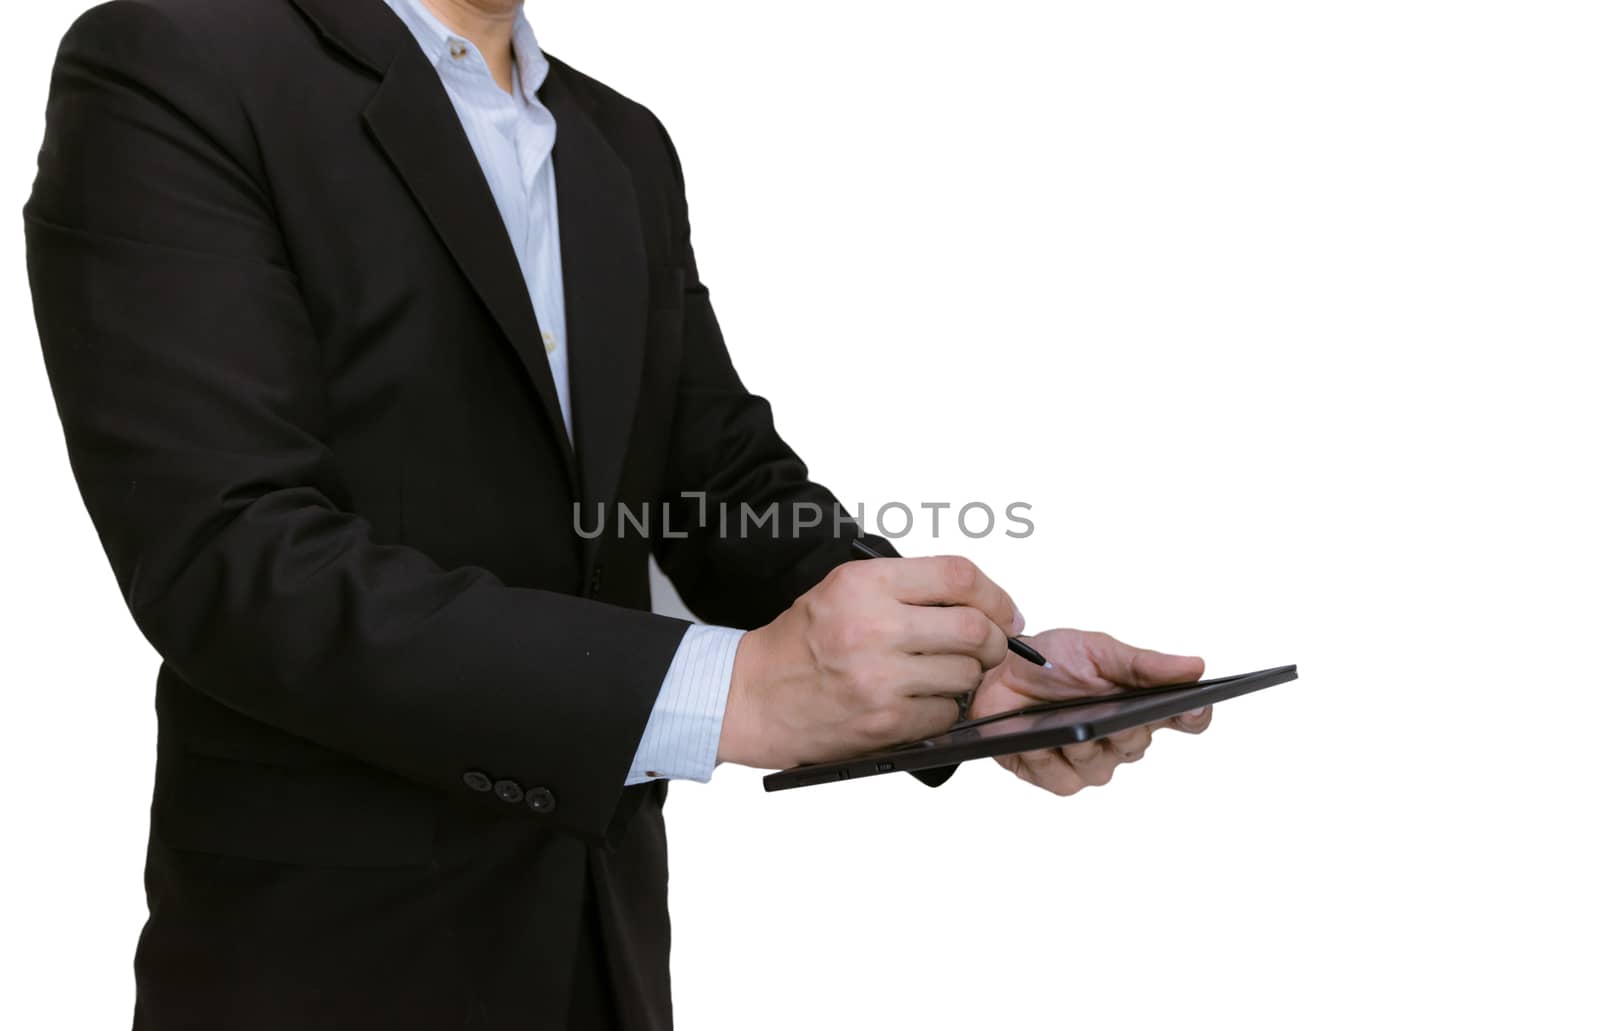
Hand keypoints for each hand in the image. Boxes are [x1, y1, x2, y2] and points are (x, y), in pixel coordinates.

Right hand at [719, 556, 1022, 768]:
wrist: (754, 696)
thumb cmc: (801, 643)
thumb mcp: (843, 590)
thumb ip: (906, 588)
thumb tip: (980, 602)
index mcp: (863, 584)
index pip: (957, 576)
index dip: (995, 595)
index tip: (1006, 612)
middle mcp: (872, 626)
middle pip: (973, 628)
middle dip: (993, 641)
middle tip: (989, 648)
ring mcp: (879, 677)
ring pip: (966, 674)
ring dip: (967, 678)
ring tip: (942, 675)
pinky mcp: (883, 721)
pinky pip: (945, 713)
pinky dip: (944, 709)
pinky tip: (920, 701)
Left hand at [967, 629, 1209, 794]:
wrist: (995, 671)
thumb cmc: (1050, 660)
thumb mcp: (1098, 651)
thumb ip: (1143, 665)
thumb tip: (1195, 667)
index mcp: (1139, 703)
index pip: (1186, 718)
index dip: (1194, 716)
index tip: (1193, 707)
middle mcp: (1119, 737)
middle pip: (1138, 744)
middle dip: (1120, 726)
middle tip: (1108, 710)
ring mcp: (1088, 760)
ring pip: (1100, 768)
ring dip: (1080, 744)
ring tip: (1060, 722)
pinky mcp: (1054, 776)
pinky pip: (1062, 779)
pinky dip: (1047, 758)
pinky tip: (1036, 739)